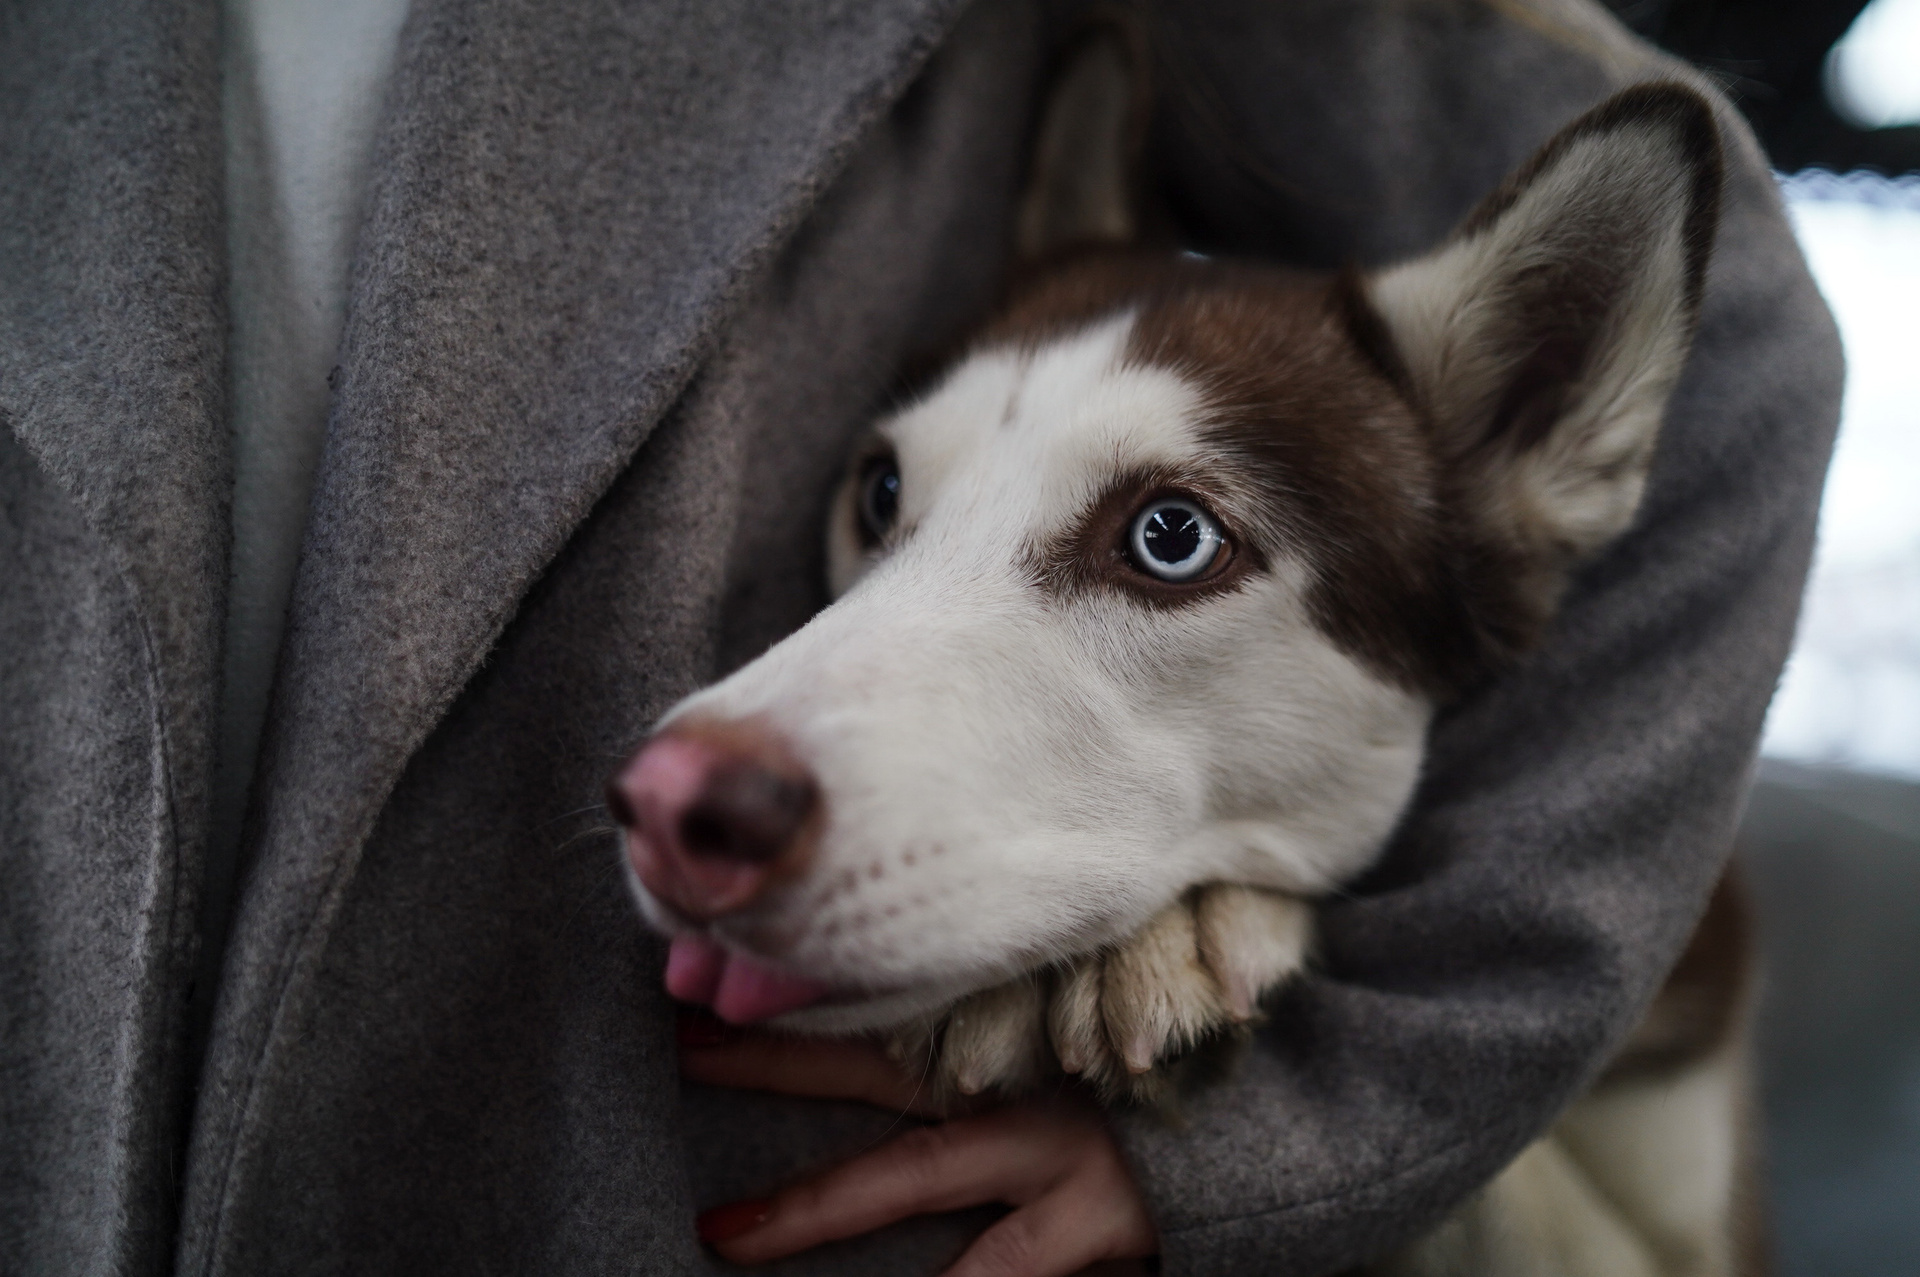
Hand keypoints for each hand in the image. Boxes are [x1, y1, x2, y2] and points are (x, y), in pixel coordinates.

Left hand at [679, 1020, 1157, 1275]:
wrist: (1283, 1134)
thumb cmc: (1169, 1095)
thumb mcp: (1090, 1050)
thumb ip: (1007, 1042)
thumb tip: (907, 1038)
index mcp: (1017, 1038)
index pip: (886, 1012)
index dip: (798, 1009)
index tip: (705, 1001)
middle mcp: (1022, 1084)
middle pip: (877, 1068)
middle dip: (775, 1064)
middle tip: (680, 1052)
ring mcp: (1058, 1157)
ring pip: (915, 1175)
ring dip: (816, 1206)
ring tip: (727, 1235)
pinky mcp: (1100, 1227)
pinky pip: (1003, 1271)